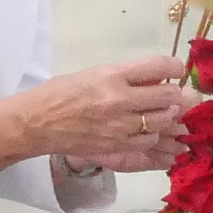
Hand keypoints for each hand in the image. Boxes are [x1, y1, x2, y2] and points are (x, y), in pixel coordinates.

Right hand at [27, 56, 189, 173]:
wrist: (37, 123)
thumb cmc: (60, 93)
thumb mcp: (93, 74)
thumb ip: (125, 77)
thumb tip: (156, 79)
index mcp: (111, 75)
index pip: (158, 66)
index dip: (174, 66)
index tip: (175, 69)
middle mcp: (120, 99)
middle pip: (168, 96)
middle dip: (175, 94)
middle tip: (173, 94)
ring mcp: (121, 126)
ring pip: (163, 121)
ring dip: (167, 115)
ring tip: (162, 112)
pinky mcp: (119, 146)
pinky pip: (150, 140)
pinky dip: (155, 134)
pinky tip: (149, 130)